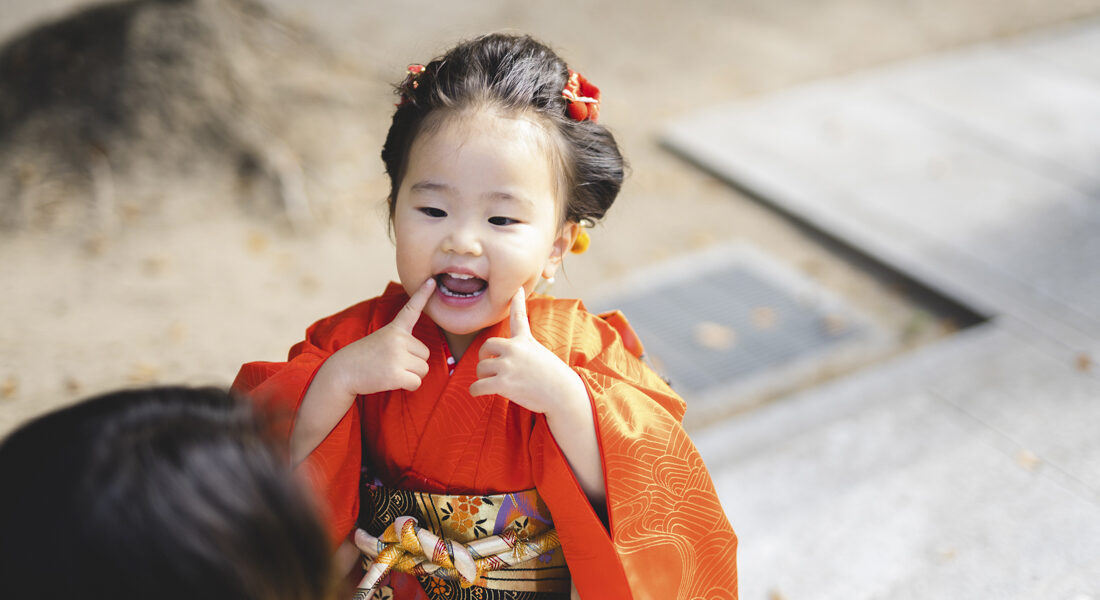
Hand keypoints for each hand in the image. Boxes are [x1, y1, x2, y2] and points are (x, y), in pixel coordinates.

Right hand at [329, 277, 434, 395]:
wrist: (343, 371)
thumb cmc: (366, 357)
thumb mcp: (382, 340)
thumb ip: (402, 343)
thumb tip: (423, 359)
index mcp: (395, 328)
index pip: (412, 309)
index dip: (423, 294)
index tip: (432, 281)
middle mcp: (398, 339)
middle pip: (426, 354)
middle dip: (413, 362)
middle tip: (392, 362)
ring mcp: (397, 355)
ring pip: (423, 369)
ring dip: (411, 375)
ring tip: (391, 371)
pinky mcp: (396, 373)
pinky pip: (416, 383)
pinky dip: (407, 386)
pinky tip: (391, 380)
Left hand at [469, 288, 587, 416]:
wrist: (564, 395)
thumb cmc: (555, 379)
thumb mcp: (542, 355)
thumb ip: (526, 350)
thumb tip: (511, 355)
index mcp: (525, 341)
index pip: (519, 317)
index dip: (517, 301)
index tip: (516, 289)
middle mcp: (514, 349)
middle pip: (485, 347)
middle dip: (484, 359)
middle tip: (490, 368)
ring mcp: (507, 365)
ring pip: (480, 369)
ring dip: (482, 378)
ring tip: (493, 384)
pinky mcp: (503, 383)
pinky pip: (477, 386)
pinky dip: (476, 391)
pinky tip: (481, 393)